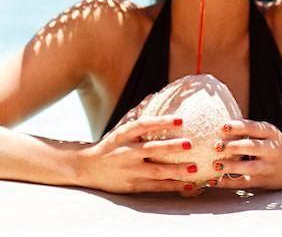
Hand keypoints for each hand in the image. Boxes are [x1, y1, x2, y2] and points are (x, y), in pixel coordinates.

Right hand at [78, 114, 199, 194]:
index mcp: (123, 135)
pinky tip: (187, 184)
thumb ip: (138, 118)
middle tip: (190, 144)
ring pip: (156, 172)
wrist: (86, 168)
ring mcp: (129, 171)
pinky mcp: (131, 186)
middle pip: (151, 149)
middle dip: (171, 147)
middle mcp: (126, 152)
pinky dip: (171, 186)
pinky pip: (154, 187)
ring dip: (176, 171)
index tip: (180, 120)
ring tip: (194, 168)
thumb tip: (156, 95)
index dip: (162, 122)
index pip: (144, 125)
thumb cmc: (111, 145)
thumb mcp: (120, 130)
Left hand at [208, 119, 281, 190]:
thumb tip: (219, 126)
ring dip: (231, 166)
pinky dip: (229, 183)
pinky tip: (215, 181)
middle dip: (233, 146)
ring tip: (215, 164)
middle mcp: (271, 149)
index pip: (253, 128)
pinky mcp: (264, 182)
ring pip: (249, 167)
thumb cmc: (275, 145)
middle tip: (216, 145)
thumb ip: (249, 130)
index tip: (222, 127)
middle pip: (252, 147)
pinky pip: (245, 183)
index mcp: (271, 133)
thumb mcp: (268, 133)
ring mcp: (268, 167)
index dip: (238, 127)